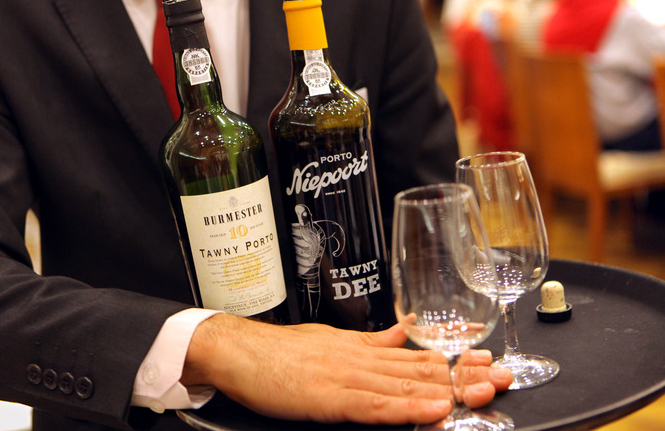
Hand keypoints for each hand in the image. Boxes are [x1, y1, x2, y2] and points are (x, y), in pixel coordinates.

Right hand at [182, 314, 511, 424]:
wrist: (239, 351)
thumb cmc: (279, 351)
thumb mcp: (332, 339)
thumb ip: (371, 341)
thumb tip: (402, 332)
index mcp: (364, 350)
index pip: (419, 356)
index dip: (457, 361)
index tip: (489, 361)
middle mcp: (362, 360)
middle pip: (422, 369)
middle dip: (465, 376)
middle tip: (503, 377)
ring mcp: (347, 377)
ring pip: (406, 385)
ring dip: (448, 391)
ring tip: (484, 393)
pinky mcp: (329, 396)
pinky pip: (374, 405)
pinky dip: (406, 408)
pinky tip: (432, 411)